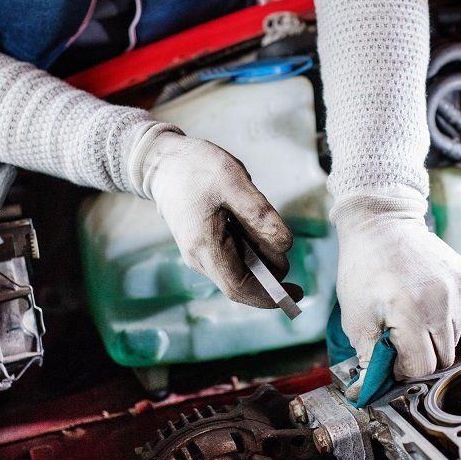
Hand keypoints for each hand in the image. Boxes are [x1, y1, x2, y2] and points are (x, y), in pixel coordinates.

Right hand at [137, 130, 297, 307]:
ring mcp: (198, 256)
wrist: (163, 163)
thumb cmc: (197, 169)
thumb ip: (260, 214)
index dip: (269, 296)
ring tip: (259, 223)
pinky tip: (248, 225)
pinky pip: (231, 260)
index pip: (239, 287)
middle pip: (241, 283)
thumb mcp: (234, 182)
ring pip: (238, 272)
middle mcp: (198, 259)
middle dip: (269, 273)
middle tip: (278, 238)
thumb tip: (285, 246)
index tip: (296, 293)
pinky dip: (250, 252)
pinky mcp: (203, 249)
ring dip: (260, 259)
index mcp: (204, 246)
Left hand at [333, 195, 460, 383]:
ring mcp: (459, 288)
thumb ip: (369, 358)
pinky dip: (444, 318)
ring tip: (411, 318)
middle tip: (400, 341)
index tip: (392, 357)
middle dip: (422, 357)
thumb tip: (370, 390)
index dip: (405, 370)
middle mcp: (442, 301)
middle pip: (444, 357)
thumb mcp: (355, 318)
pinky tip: (424, 302)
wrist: (382, 225)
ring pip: (456, 338)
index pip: (423, 367)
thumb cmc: (363, 271)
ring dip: (434, 338)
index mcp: (411, 312)